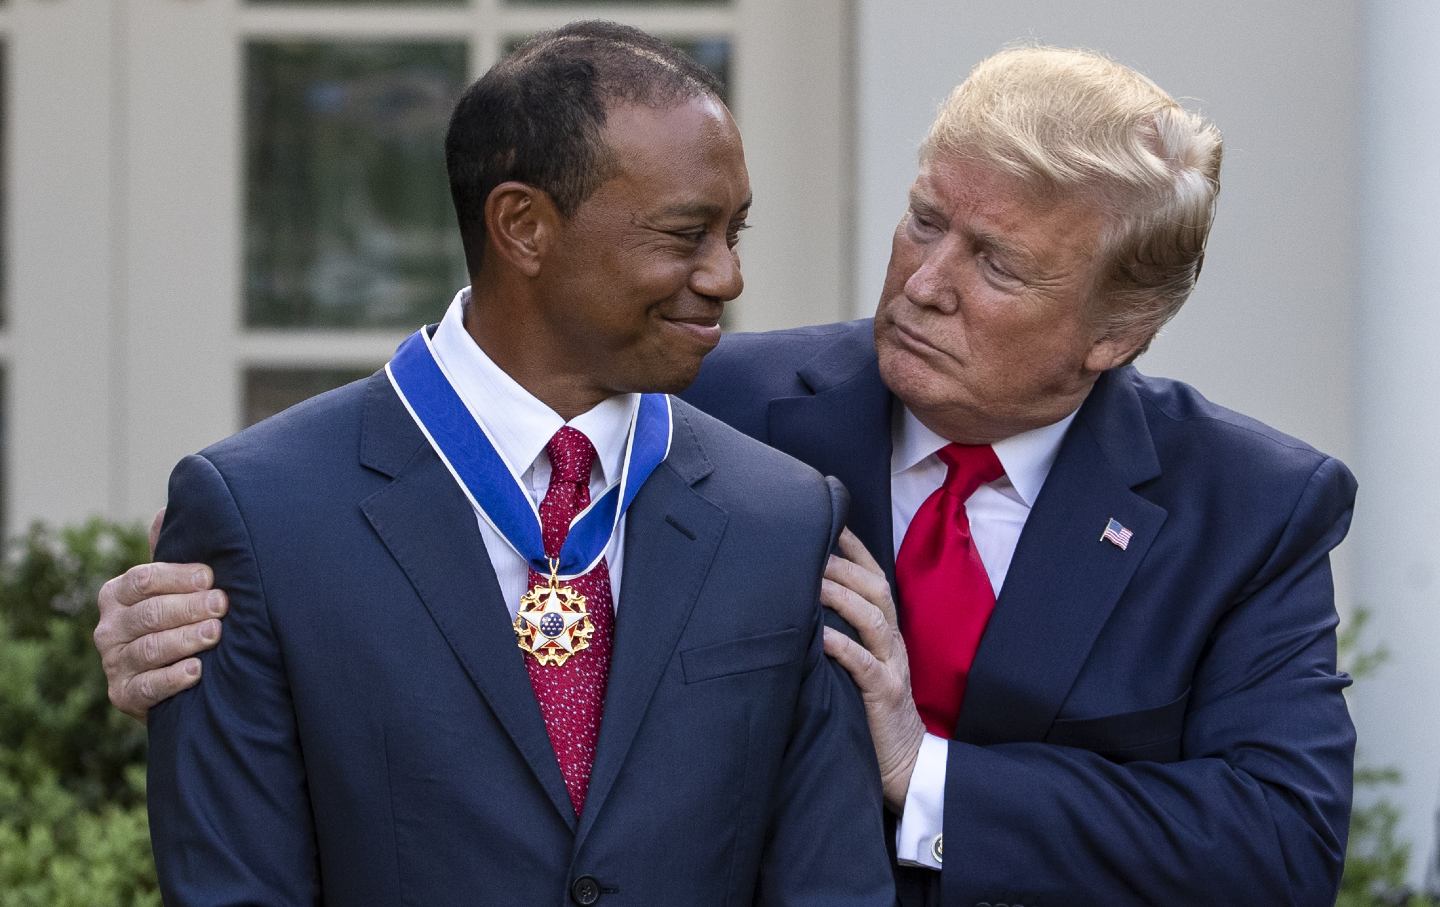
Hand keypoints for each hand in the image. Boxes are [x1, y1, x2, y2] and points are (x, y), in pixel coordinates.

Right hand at [93, 508, 226, 721]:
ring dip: (185, 639)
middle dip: (189, 607)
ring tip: (216, 632)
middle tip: (222, 604)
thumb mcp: (173, 586)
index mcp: (118, 594)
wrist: (174, 680)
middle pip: (149, 613)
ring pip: (150, 648)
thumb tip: (164, 511)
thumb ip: (170, 553)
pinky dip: (173, 679)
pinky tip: (197, 671)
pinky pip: (147, 688)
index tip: (210, 576)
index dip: (178, 577)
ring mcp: (114, 663)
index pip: (143, 579)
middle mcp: (109, 627)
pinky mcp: (123, 696)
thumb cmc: (178, 619)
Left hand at [821, 528, 924, 812]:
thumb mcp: (860, 666)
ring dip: (841, 595)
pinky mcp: (884, 696)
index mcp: (887, 633)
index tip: (828, 520)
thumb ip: (842, 636)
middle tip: (811, 542)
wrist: (907, 768)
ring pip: (872, 619)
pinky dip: (842, 646)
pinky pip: (864, 665)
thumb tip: (800, 605)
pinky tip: (820, 636)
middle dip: (844, 563)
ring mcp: (892, 667)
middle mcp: (893, 643)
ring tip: (812, 578)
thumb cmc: (873, 714)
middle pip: (876, 590)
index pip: (875, 579)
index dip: (854, 549)